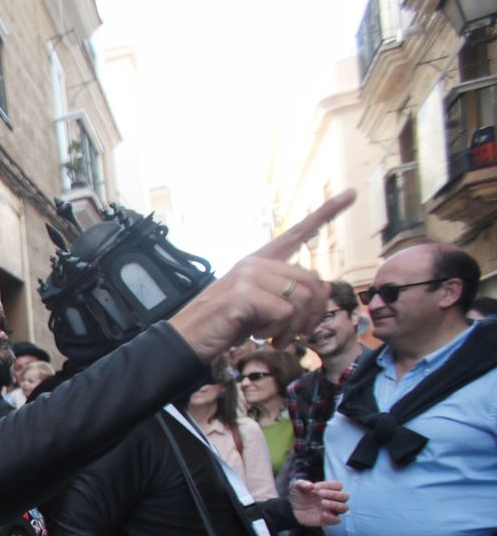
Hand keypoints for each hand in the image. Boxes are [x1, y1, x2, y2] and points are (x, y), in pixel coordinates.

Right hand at [169, 191, 355, 359]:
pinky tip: (260, 336)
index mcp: (259, 262)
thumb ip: (284, 295)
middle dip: (313, 313)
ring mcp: (248, 276)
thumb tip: (321, 291)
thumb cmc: (223, 325)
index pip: (296, 233)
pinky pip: (285, 312)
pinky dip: (278, 331)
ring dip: (295, 327)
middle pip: (312, 280)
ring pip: (301, 299)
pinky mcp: (243, 294)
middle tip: (299, 335)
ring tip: (278, 340)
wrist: (185, 340)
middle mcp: (255, 263)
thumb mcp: (258, 306)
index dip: (326, 213)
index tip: (350, 194)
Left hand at [288, 479, 347, 526]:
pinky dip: (332, 517)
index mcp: (328, 490)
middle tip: (320, 494)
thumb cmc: (298, 496)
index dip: (329, 485)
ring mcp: (331, 510)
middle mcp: (333, 500)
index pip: (338, 485)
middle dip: (334, 494)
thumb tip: (310, 486)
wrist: (292, 509)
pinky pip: (337, 520)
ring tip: (322, 502)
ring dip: (335, 504)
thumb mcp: (296, 487)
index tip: (315, 487)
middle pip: (345, 496)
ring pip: (344, 508)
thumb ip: (301, 483)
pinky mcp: (327, 520)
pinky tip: (322, 513)